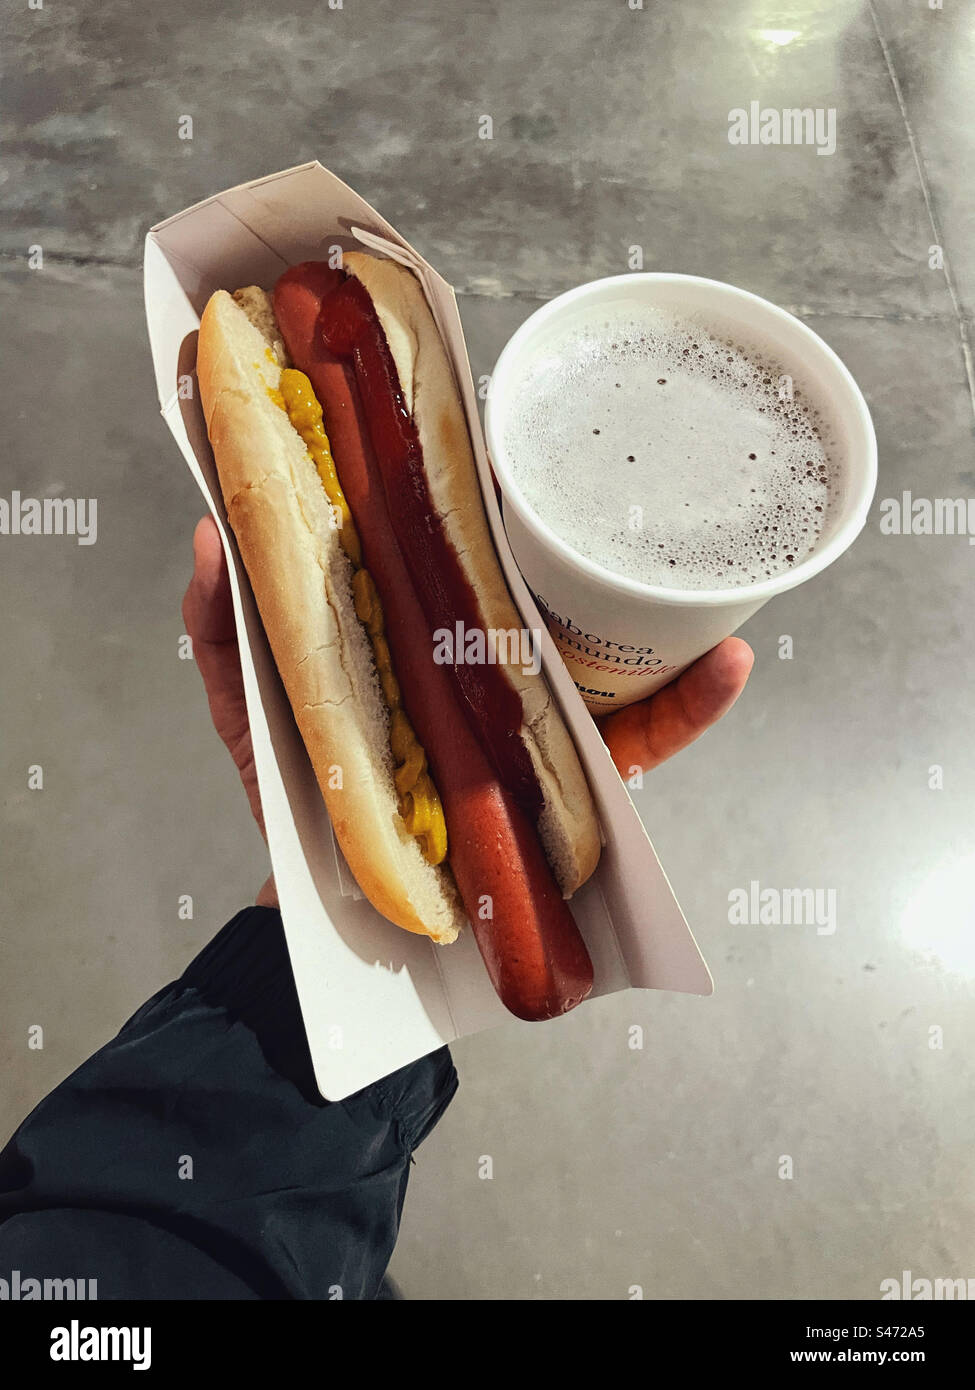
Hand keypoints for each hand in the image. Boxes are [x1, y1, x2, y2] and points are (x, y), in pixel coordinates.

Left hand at [182, 515, 752, 904]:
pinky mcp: (577, 778)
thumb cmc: (297, 797)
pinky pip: (645, 742)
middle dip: (580, 520)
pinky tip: (729, 664)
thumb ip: (219, 629)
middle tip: (609, 460)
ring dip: (660, 597)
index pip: (458, 544)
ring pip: (612, 644)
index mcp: (420, 629)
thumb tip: (211, 537)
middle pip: (547, 579)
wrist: (336, 906)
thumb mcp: (245, 707)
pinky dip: (693, 706)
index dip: (473, 485)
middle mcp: (488, 659)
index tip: (486, 424)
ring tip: (690, 547)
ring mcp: (538, 714)